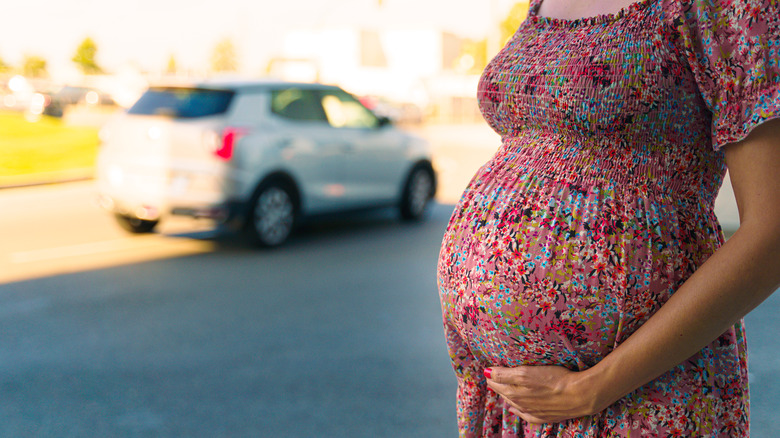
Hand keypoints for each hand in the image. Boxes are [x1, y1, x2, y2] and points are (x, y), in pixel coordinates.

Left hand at [484, 365, 607, 423]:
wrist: (579, 395)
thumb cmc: (554, 379)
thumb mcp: (526, 373)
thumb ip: (504, 374)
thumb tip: (487, 372)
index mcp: (514, 390)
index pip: (495, 380)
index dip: (491, 373)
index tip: (489, 367)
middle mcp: (520, 402)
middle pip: (502, 391)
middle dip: (496, 383)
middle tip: (493, 375)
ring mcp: (531, 411)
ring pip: (512, 401)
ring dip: (505, 394)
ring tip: (502, 386)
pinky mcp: (542, 416)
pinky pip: (524, 415)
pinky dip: (517, 410)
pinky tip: (513, 408)